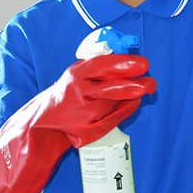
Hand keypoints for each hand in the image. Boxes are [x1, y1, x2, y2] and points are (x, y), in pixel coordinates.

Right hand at [0, 54, 155, 192]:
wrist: (41, 126)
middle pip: (109, 88)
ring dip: (132, 95)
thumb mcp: (77, 76)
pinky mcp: (86, 131)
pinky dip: (125, 110)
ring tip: (147, 88)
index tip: (143, 63)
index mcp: (74, 75)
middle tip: (151, 79)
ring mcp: (81, 114)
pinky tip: (135, 103)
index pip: (101, 66)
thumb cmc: (67, 95)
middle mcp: (76, 93)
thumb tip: (130, 62)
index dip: (123, 63)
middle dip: (134, 83)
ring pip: (112, 103)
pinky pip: (112, 119)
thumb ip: (99, 69)